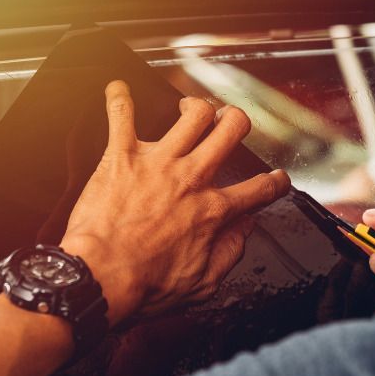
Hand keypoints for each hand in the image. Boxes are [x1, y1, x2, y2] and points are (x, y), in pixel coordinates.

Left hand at [61, 81, 290, 324]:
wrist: (98, 279)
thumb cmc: (143, 286)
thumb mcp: (203, 284)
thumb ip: (231, 253)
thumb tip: (245, 230)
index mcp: (212, 211)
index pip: (258, 189)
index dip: (275, 183)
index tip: (275, 180)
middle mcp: (191, 178)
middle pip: (231, 129)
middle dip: (238, 122)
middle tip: (231, 127)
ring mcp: (158, 163)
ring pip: (194, 113)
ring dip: (196, 107)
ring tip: (191, 109)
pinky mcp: (122, 157)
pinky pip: (122, 116)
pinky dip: (119, 99)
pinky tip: (119, 89)